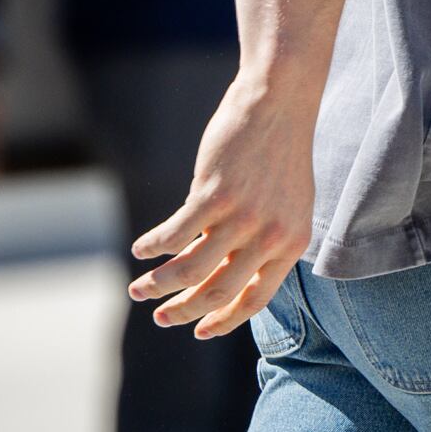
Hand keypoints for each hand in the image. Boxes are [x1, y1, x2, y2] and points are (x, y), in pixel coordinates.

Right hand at [127, 72, 313, 340]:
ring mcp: (243, 217)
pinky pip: (176, 234)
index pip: (256, 299)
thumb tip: (218, 267)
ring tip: (138, 289)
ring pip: (191, 269)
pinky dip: (154, 246)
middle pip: (219, 291)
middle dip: (185, 310)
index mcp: (292, 244)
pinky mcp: (215, 194)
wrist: (279, 100)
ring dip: (159, 284)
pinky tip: (141, 249)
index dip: (224, 321)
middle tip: (160, 318)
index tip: (199, 331)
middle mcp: (270, 237)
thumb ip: (261, 239)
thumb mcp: (286, 204)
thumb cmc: (279, 151)